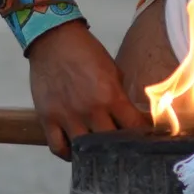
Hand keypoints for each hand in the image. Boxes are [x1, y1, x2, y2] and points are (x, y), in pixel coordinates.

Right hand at [27, 21, 148, 158]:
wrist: (54, 38)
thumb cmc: (86, 52)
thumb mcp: (112, 71)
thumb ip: (121, 96)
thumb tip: (133, 117)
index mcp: (110, 96)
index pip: (134, 128)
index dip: (143, 136)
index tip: (146, 140)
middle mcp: (90, 110)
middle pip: (112, 144)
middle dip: (121, 148)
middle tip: (124, 149)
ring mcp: (67, 116)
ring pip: (85, 151)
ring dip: (95, 154)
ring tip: (100, 154)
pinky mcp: (48, 117)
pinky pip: (58, 147)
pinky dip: (67, 154)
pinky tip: (75, 152)